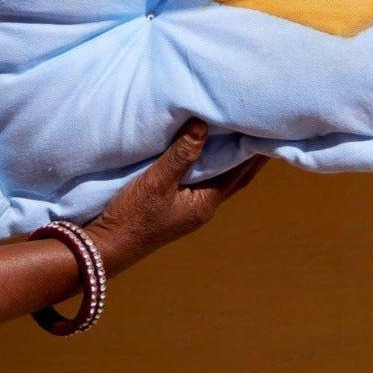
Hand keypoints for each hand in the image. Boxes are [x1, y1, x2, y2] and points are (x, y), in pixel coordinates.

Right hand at [84, 119, 266, 275]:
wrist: (104, 248)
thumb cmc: (133, 217)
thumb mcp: (156, 182)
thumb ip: (181, 155)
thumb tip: (205, 124)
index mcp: (206, 203)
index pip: (240, 171)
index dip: (255, 150)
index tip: (268, 126)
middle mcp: (203, 206)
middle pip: (236, 175)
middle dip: (250, 153)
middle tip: (263, 126)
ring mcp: (189, 207)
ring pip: (219, 176)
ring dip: (230, 156)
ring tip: (239, 131)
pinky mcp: (175, 204)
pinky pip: (202, 177)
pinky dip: (211, 161)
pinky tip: (205, 148)